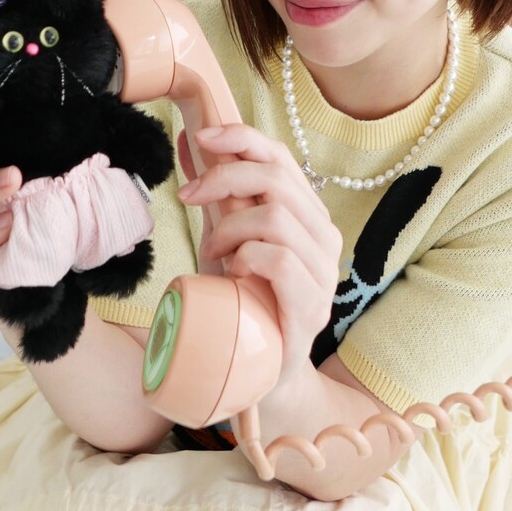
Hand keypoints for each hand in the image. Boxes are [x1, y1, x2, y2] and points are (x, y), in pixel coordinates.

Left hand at [175, 124, 341, 390]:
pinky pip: (281, 260)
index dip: (242, 138)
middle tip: (188, 196)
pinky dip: (247, 256)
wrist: (259, 373)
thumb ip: (216, 197)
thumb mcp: (224, 238)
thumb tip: (188, 141)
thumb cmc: (242, 302)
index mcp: (306, 214)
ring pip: (278, 218)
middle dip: (224, 178)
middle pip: (277, 180)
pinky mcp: (312, 307)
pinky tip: (232, 271)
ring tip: (212, 250)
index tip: (201, 137)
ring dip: (231, 226)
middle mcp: (323, 237)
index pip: (280, 157)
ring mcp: (323, 273)